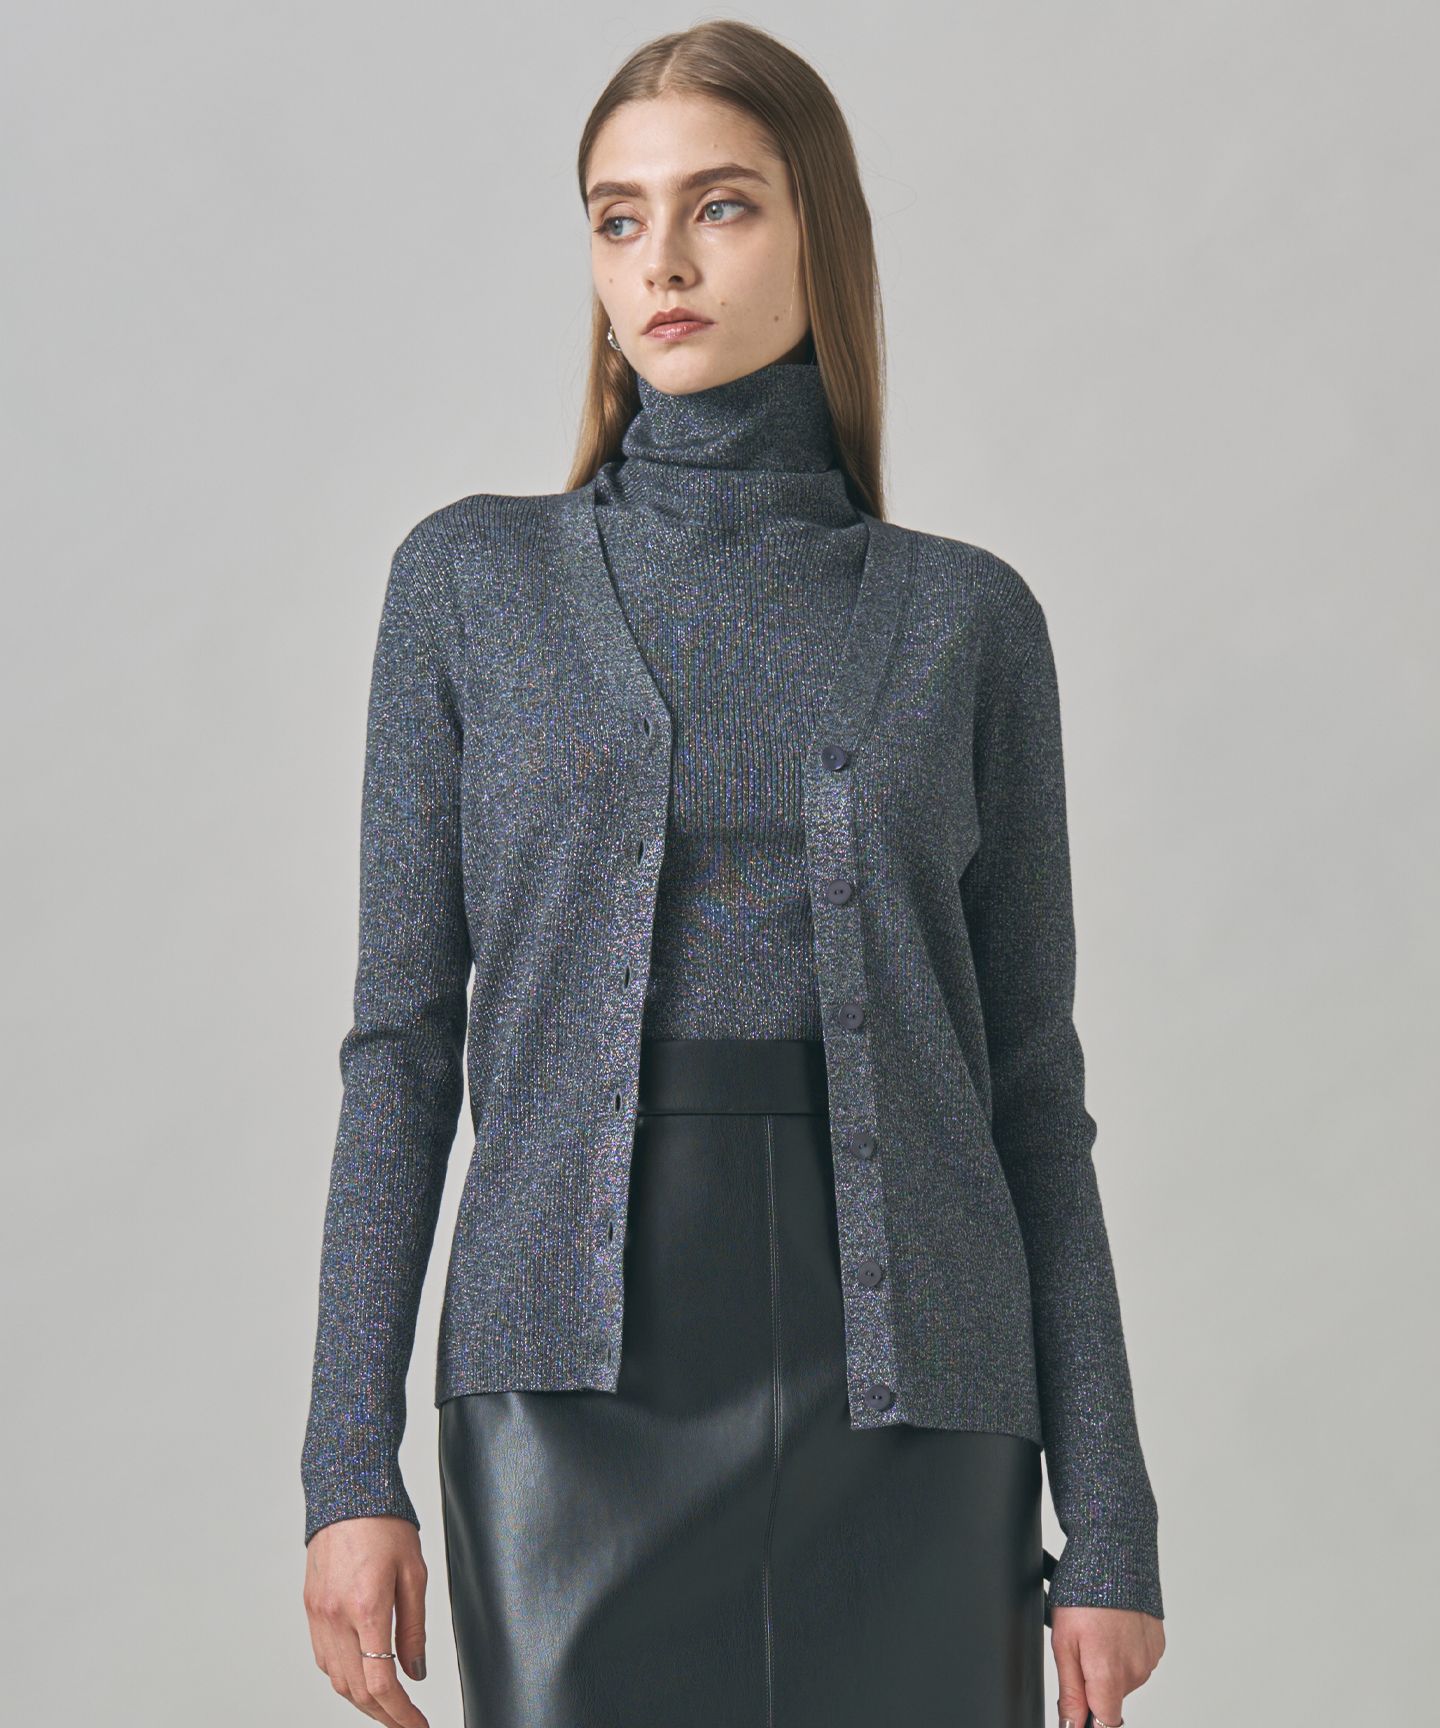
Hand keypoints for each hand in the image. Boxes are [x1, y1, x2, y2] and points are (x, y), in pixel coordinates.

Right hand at [304, 1515, 430, 1724]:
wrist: (347, 1491)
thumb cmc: (385, 1524)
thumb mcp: (414, 1573)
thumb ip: (414, 1628)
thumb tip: (416, 1673)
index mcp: (367, 1608)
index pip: (380, 1683)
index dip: (401, 1714)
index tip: (417, 1726)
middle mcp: (336, 1618)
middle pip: (356, 1690)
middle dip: (383, 1715)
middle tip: (407, 1723)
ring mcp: (318, 1615)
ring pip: (335, 1680)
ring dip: (361, 1701)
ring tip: (388, 1706)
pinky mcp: (310, 1608)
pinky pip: (323, 1658)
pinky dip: (342, 1677)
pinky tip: (360, 1677)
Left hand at [1051, 1603, 1164, 1726]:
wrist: (1114, 1554)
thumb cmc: (1084, 1592)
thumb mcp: (1063, 1642)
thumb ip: (1070, 1691)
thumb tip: (1072, 1724)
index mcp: (1110, 1676)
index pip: (1105, 1723)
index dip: (1087, 1716)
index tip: (1077, 1701)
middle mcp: (1135, 1672)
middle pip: (1111, 1698)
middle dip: (1093, 1683)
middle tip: (1080, 1647)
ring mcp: (1149, 1657)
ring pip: (1124, 1678)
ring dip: (1109, 1664)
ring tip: (1096, 1630)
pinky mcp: (1157, 1643)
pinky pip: (1137, 1659)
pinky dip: (1123, 1649)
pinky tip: (1112, 1626)